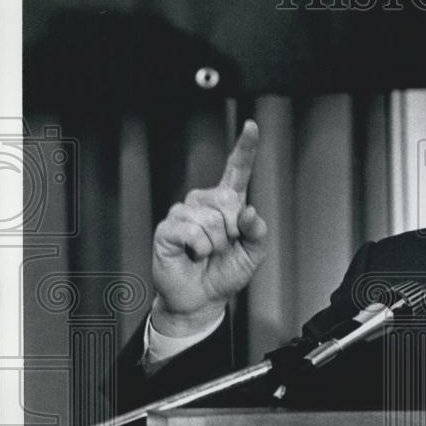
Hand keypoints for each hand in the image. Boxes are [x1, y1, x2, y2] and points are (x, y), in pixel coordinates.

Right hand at [151, 120, 268, 336]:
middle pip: (227, 199)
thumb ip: (258, 232)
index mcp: (227, 204)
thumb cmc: (226, 273)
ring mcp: (183, 213)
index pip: (237, 170)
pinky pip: (191, 230)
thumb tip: (248, 212)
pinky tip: (193, 254)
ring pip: (210, 218)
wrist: (203, 299)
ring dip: (217, 243)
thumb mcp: (254, 254)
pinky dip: (200, 248)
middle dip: (233, 229)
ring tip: (207, 253)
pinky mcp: (167, 228)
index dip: (245, 148)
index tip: (252, 126)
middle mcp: (204, 203)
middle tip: (225, 246)